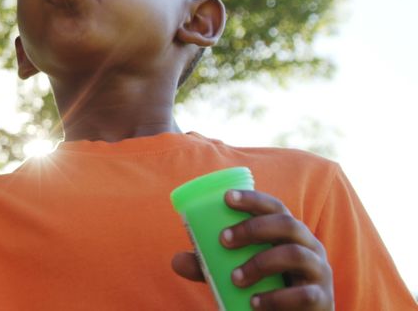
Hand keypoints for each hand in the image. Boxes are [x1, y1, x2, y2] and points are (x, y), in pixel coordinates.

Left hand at [172, 189, 333, 309]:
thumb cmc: (267, 287)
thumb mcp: (237, 272)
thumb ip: (210, 266)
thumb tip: (176, 261)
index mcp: (289, 233)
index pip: (275, 206)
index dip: (253, 199)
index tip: (226, 198)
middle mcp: (309, 246)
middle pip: (287, 224)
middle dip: (253, 228)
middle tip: (223, 240)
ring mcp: (319, 272)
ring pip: (295, 254)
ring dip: (261, 263)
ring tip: (235, 278)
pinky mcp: (322, 299)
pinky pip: (304, 294)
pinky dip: (276, 298)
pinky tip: (254, 303)